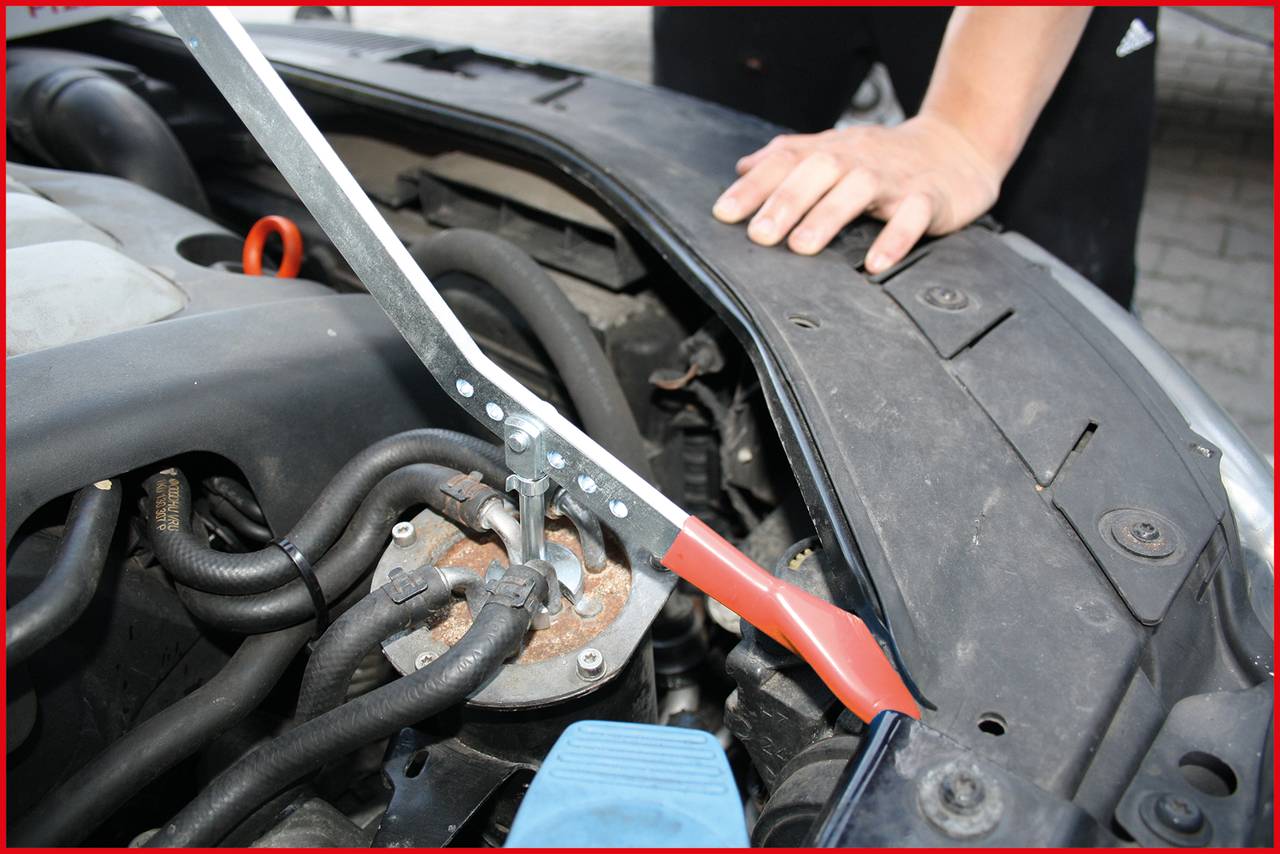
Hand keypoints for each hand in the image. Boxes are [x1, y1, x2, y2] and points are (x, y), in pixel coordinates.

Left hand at [712, 115, 1003, 273]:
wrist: (958, 147)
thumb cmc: (887, 158)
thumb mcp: (837, 150)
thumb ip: (791, 158)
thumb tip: (743, 167)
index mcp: (833, 150)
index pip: (786, 160)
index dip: (754, 186)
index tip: (724, 213)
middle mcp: (860, 158)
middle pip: (818, 170)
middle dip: (785, 201)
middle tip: (759, 235)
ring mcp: (895, 176)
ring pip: (860, 188)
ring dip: (828, 216)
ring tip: (801, 246)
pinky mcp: (929, 196)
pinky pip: (913, 214)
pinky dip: (895, 238)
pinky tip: (875, 263)